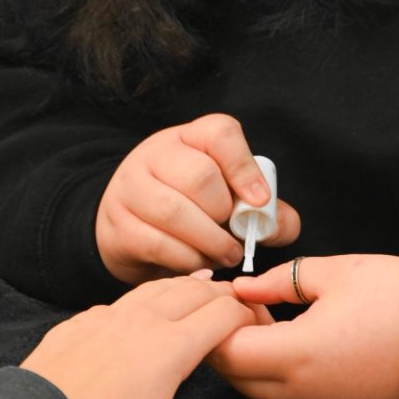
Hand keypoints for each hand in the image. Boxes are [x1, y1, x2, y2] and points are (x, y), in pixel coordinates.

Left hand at [19, 276, 268, 398]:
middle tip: (239, 305)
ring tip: (205, 287)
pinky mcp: (86, 317)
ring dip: (190, 285)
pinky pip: (129, 296)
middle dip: (225, 293)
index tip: (258, 327)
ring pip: (163, 285)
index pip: (226, 311)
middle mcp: (147, 318)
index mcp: (174, 345)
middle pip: (198, 289)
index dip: (249, 314)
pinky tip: (151, 306)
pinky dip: (153, 294)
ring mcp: (113, 313)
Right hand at [95, 115, 300, 283]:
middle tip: (235, 239)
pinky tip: (197, 264)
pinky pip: (156, 244)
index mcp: (191, 137)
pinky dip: (186, 261)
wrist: (131, 225)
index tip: (260, 201)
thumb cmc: (195, 209)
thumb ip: (268, 211)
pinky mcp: (118, 224)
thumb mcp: (231, 199)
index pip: (220, 134)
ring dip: (208, 242)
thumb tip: (280, 225)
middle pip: (199, 176)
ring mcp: (131, 187)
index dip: (245, 167)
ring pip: (174, 211)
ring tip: (223, 255)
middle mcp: (156, 153)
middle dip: (223, 214)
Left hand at [210, 255, 398, 398]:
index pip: (224, 350)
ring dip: (251, 360)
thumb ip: (280, 281)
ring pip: (258, 392)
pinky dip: (276, 375)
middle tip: (247, 304)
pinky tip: (296, 342)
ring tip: (273, 320)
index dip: (217, 321)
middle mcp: (303, 393)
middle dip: (227, 341)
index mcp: (297, 354)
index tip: (230, 294)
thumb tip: (242, 287)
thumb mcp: (336, 271)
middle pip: (234, 377)